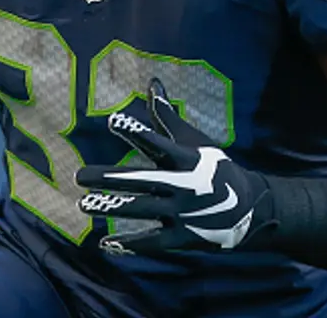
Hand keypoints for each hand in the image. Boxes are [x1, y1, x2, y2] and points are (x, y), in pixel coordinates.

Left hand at [75, 79, 277, 255]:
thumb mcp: (192, 140)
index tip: (113, 121)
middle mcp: (181, 184)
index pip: (156, 142)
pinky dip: (130, 244)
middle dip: (108, 178)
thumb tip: (152, 82)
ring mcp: (181, 212)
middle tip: (78, 176)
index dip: (135, 131)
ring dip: (111, 207)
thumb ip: (166, 115)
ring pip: (141, 210)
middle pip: (140, 180)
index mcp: (183, 158)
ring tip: (84, 204)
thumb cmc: (212, 167)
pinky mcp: (182, 236)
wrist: (248, 207)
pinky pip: (152, 241)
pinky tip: (106, 243)